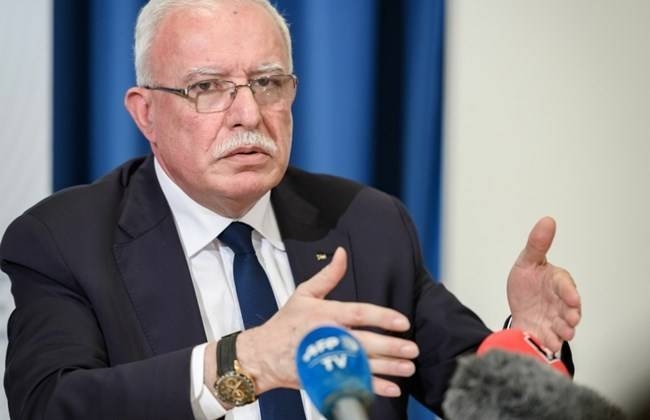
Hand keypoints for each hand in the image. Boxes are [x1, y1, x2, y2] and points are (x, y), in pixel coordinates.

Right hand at [236, 247, 418, 397]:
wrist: (262, 355)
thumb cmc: (285, 324)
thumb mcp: (304, 294)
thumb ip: (327, 276)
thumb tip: (342, 253)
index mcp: (325, 314)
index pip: (358, 313)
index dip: (381, 317)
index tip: (401, 321)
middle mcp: (327, 337)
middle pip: (364, 342)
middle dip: (390, 347)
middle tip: (411, 349)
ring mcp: (326, 360)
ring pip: (362, 365)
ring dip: (388, 368)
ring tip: (408, 367)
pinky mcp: (324, 377)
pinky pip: (352, 384)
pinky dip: (372, 388)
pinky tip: (390, 388)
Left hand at [507, 217, 581, 352]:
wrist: (518, 307)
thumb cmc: (527, 283)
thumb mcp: (527, 261)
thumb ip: (537, 244)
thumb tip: (547, 221)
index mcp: (556, 282)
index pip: (566, 286)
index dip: (569, 292)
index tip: (572, 299)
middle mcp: (560, 302)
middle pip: (570, 309)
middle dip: (571, 315)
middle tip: (570, 319)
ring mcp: (555, 319)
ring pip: (564, 326)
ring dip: (565, 330)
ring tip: (563, 333)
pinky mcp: (548, 333)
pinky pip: (552, 339)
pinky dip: (551, 342)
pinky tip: (549, 342)